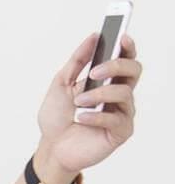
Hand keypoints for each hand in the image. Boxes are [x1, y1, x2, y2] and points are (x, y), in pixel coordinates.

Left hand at [36, 31, 141, 174]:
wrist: (51, 147)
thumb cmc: (57, 117)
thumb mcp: (61, 84)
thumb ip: (77, 61)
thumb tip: (93, 37)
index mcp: (107, 81)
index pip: (126, 59)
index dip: (128, 47)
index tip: (121, 36)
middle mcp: (119, 95)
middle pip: (134, 70)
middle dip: (115, 66)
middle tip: (94, 72)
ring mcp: (122, 113)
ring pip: (124, 93)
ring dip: (98, 95)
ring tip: (78, 103)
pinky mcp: (121, 132)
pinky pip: (116, 118)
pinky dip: (96, 116)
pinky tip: (81, 118)